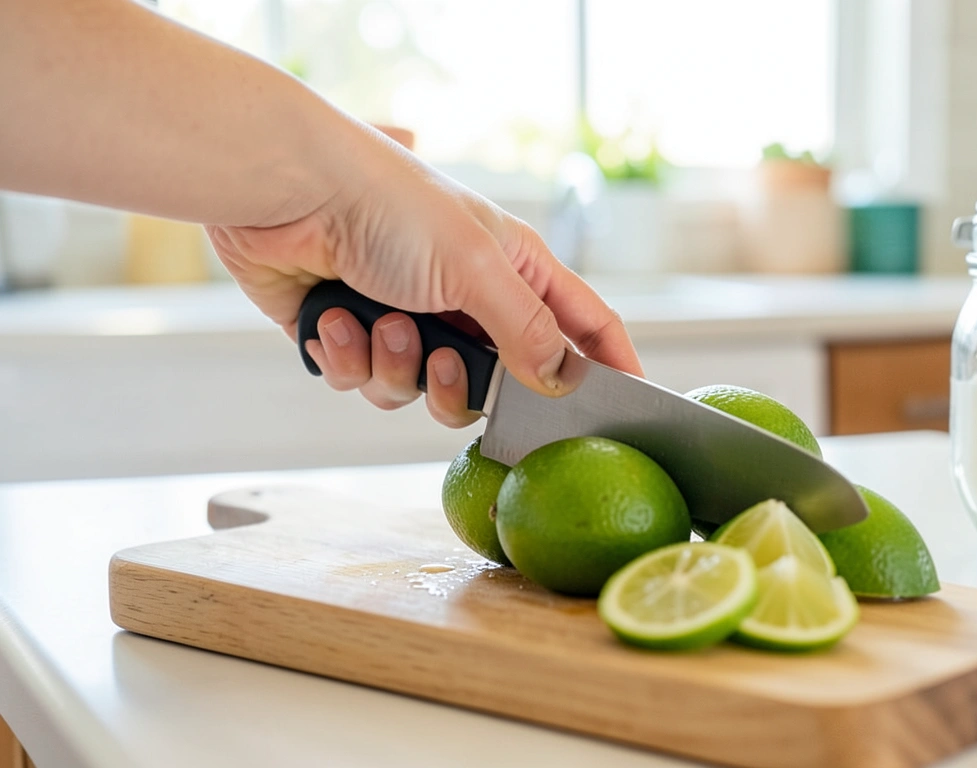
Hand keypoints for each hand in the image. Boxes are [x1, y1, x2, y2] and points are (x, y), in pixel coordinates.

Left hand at [207, 128, 641, 427]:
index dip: (608, 364)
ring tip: (379, 322)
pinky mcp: (353, 335)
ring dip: (397, 366)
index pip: (582, 323)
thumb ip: (526, 332)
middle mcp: (466, 296)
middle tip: (444, 358)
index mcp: (513, 267)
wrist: (286, 191)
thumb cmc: (389, 206)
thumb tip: (565, 382)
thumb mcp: (476, 268)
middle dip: (462, 383)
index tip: (631, 408)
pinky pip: (366, 381)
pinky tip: (336, 318)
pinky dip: (349, 356)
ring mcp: (410, 317)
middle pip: (497, 380)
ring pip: (425, 389)